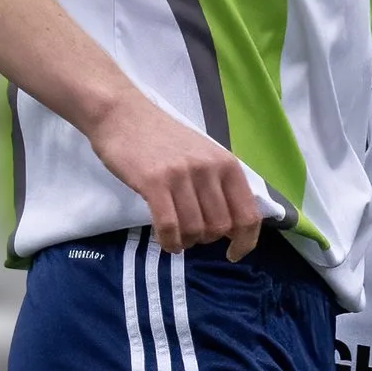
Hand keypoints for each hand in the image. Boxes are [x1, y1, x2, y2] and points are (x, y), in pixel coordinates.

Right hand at [85, 89, 264, 256]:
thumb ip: (220, 187)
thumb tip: (233, 229)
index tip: (233, 254)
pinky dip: (170, 242)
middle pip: (220, 228)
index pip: (248, 214)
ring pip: (195, 230)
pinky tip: (167, 242)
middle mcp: (209, 169)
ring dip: (186, 242)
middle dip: (207, 240)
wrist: (122, 116)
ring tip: (177, 236)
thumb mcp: (204, 157)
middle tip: (192, 234)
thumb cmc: (163, 140)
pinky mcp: (154, 182)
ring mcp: (182, 175)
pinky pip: (169, 226)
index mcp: (227, 164)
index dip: (245, 242)